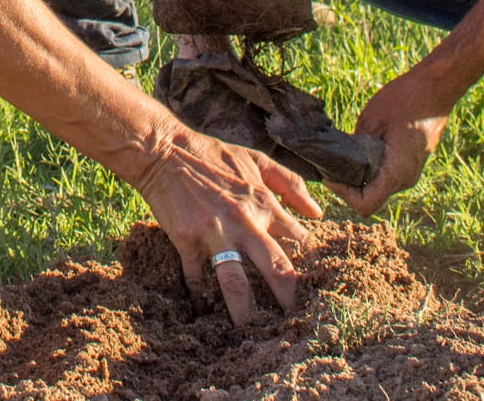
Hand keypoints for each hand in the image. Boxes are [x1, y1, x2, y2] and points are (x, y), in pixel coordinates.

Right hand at [133, 124, 319, 325]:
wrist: (166, 152)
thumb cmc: (213, 156)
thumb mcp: (257, 160)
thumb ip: (291, 184)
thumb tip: (318, 212)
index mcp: (264, 203)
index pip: (298, 241)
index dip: (307, 263)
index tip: (311, 284)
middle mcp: (245, 221)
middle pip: (275, 268)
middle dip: (288, 298)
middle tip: (294, 322)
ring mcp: (214, 233)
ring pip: (234, 280)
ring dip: (244, 309)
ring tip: (250, 331)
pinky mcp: (187, 240)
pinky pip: (196, 277)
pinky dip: (200, 296)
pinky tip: (203, 311)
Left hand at [325, 65, 452, 215]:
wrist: (438, 87)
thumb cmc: (407, 100)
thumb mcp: (371, 120)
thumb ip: (356, 145)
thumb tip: (340, 157)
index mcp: (396, 173)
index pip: (365, 205)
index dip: (343, 194)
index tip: (330, 174)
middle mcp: (406, 179)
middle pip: (370, 197)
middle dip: (347, 184)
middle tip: (331, 162)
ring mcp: (410, 171)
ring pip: (378, 185)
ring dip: (359, 174)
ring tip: (344, 152)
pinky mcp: (410, 162)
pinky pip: (386, 173)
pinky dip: (371, 166)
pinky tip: (361, 145)